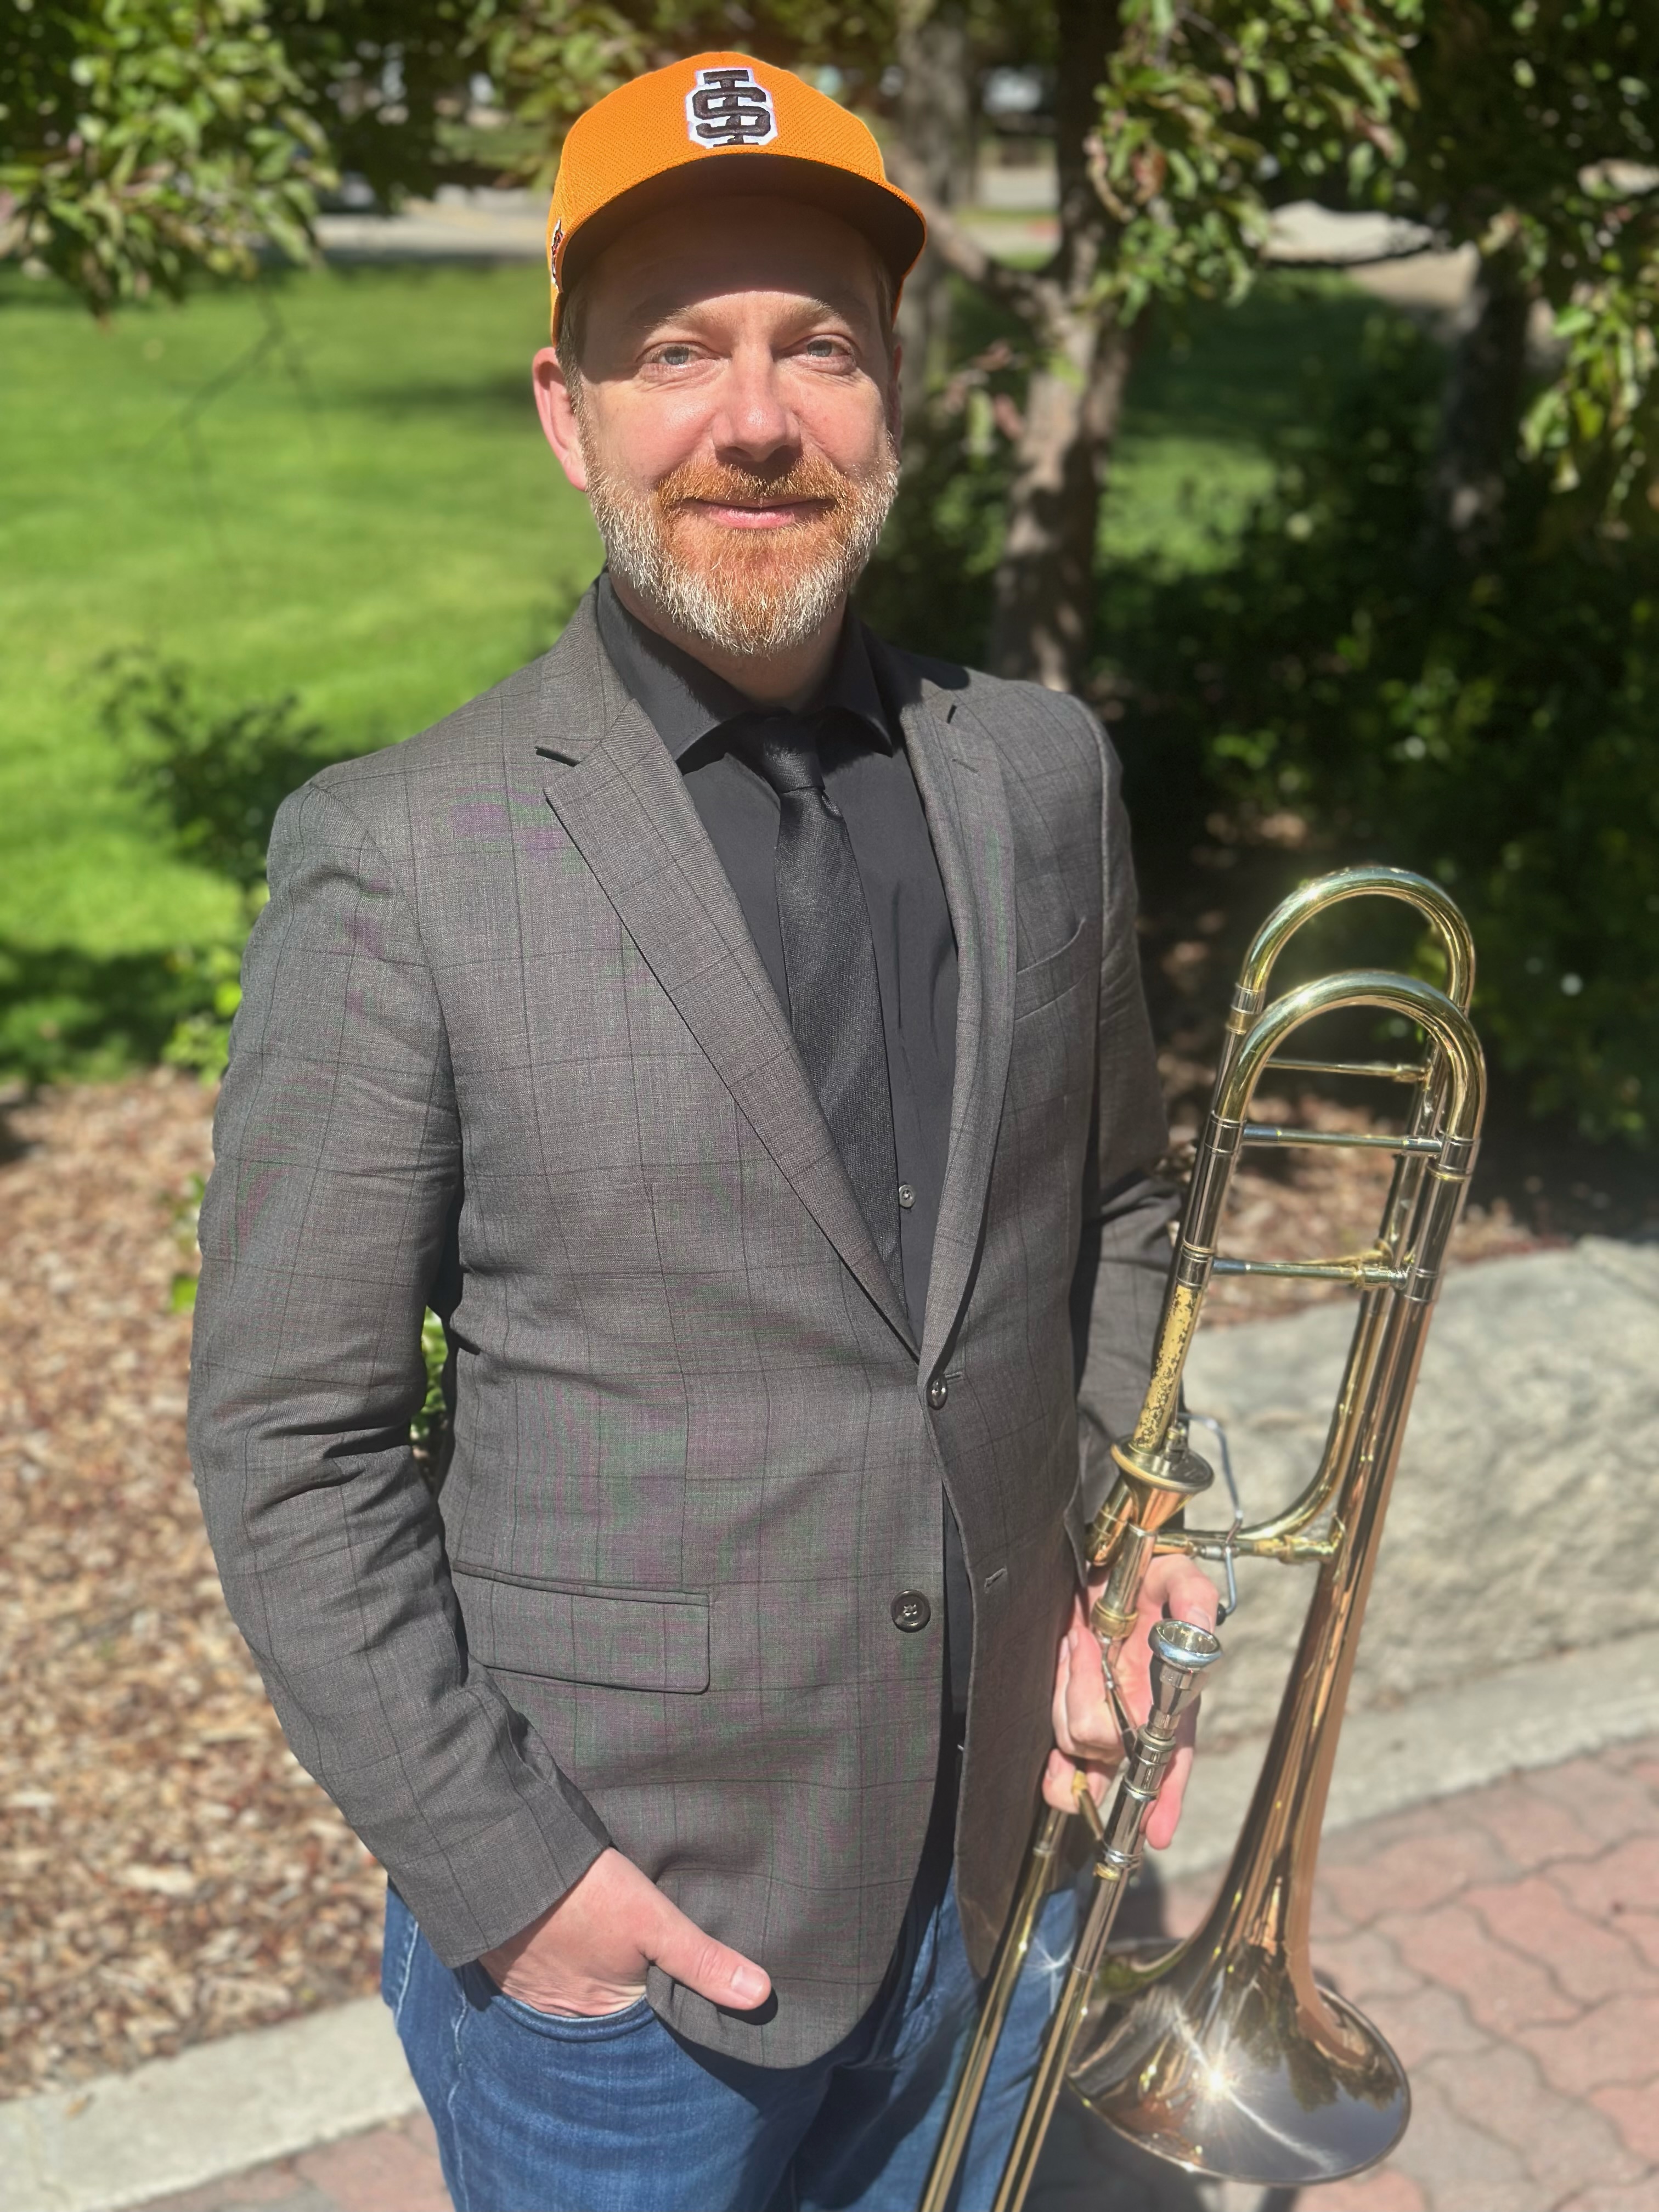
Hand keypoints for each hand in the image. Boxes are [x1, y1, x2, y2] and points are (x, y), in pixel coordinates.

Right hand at [479, 1847, 771, 2018]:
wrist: (501, 1861)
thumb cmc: (583, 1893)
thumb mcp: (652, 1920)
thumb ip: (703, 1959)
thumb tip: (760, 1996)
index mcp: (605, 2010)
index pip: (649, 2012)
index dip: (667, 1992)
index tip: (681, 1971)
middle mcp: (567, 2012)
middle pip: (612, 2001)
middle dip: (629, 1982)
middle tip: (644, 1949)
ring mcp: (532, 1988)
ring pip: (577, 1983)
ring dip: (590, 1966)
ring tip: (607, 1935)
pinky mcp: (507, 1962)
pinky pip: (543, 1968)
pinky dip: (559, 1953)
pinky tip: (569, 1927)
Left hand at [1044, 1551, 1219, 1849]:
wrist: (1109, 1571)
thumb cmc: (1151, 1582)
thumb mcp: (1178, 1579)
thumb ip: (1194, 1599)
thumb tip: (1200, 1625)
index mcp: (1172, 1703)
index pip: (1173, 1759)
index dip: (1167, 1797)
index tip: (1156, 1832)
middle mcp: (1141, 1723)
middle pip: (1105, 1744)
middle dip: (1085, 1694)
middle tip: (1089, 1640)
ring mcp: (1107, 1724)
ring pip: (1075, 1741)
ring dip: (1067, 1686)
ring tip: (1078, 1642)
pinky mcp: (1074, 1716)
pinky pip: (1061, 1759)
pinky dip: (1056, 1765)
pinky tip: (1054, 1760)